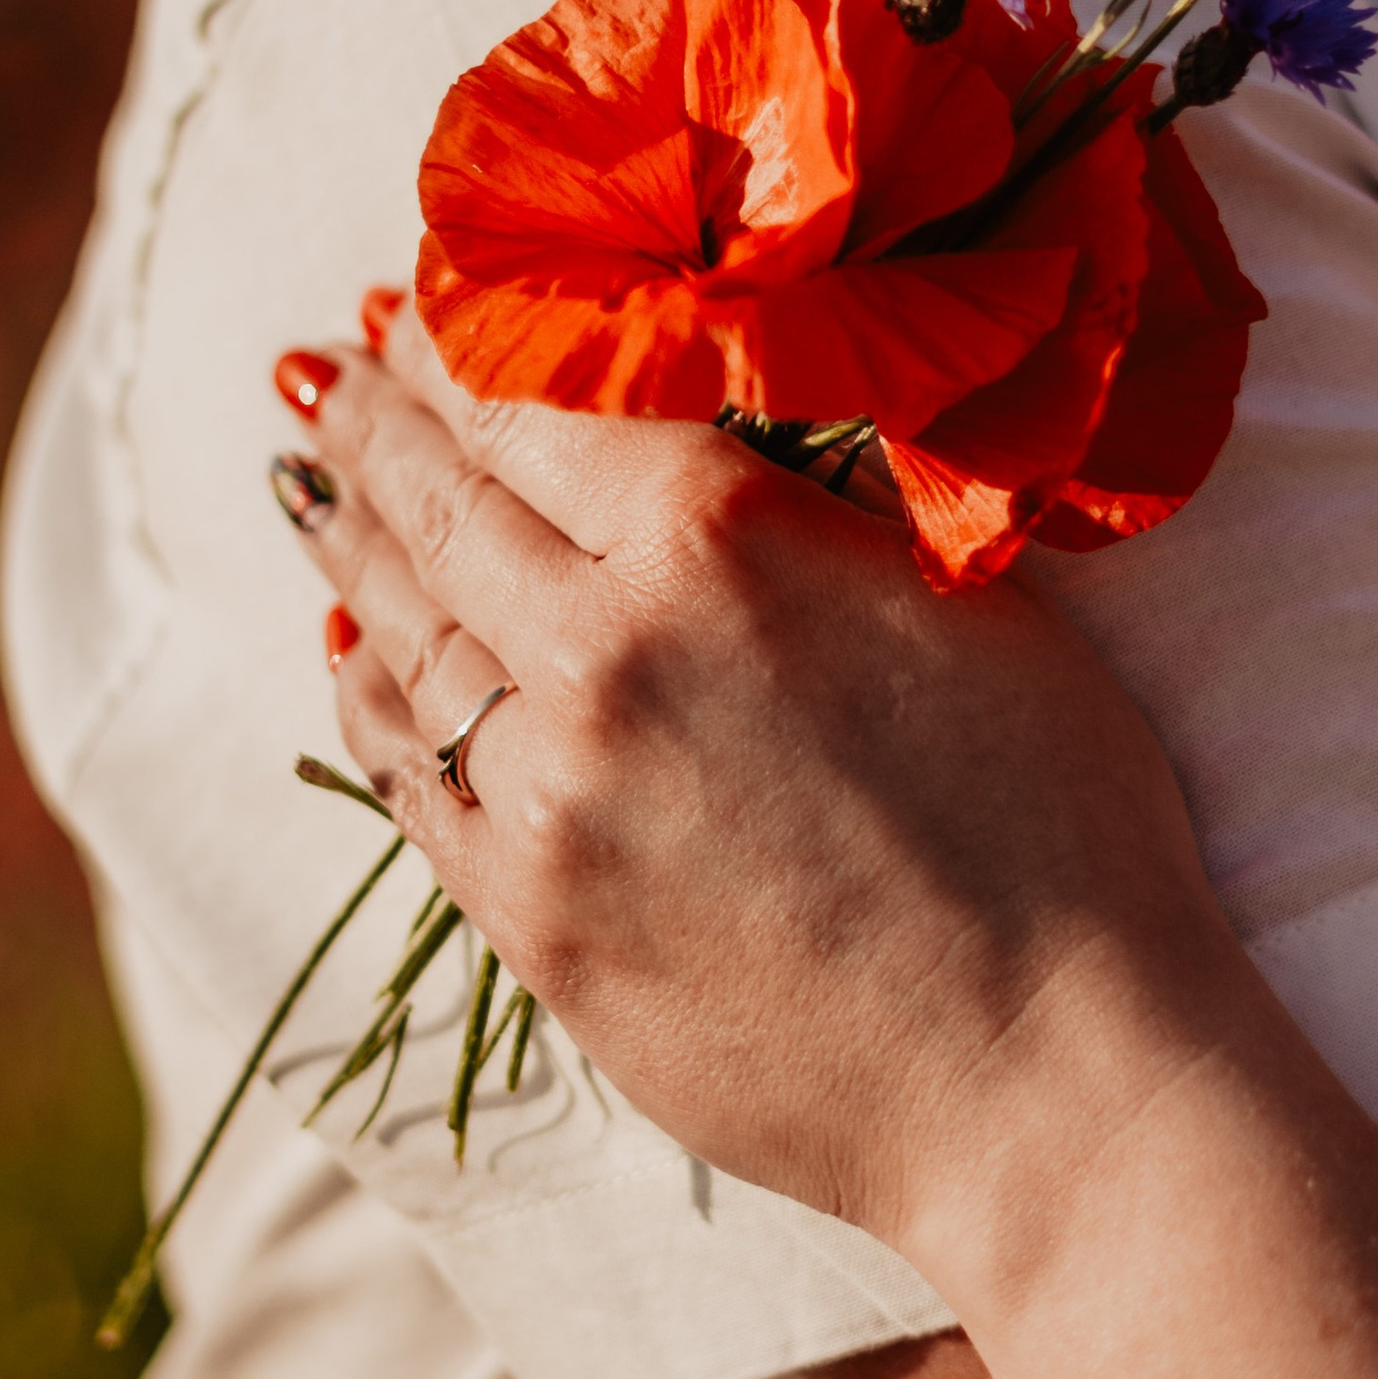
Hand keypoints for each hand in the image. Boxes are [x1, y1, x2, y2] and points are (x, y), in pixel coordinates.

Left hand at [278, 315, 1247, 1262]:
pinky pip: (406, 781)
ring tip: (316, 482)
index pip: (534, 395)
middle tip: (327, 365)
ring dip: (354, 545)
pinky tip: (353, 655)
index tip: (412, 299)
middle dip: (376, 418)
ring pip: (406, 637)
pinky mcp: (529, 921)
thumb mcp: (966, 601)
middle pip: (443, 498)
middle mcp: (601, 646)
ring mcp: (546, 794)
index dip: (458, 336)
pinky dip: (368, 699)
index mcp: (717, 537)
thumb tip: (703, 437)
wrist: (1045, 1079)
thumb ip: (817, 507)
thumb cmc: (1061, 829)